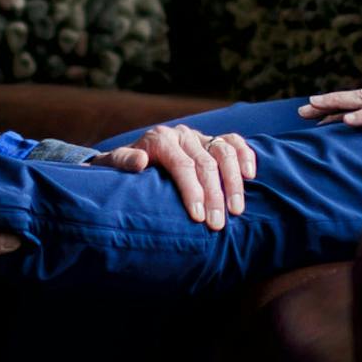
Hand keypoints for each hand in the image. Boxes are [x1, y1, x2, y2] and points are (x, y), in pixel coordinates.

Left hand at [86, 123, 255, 229]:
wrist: (128, 160)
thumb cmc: (120, 171)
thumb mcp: (111, 166)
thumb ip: (122, 162)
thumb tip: (140, 162)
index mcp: (159, 140)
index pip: (182, 165)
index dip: (192, 191)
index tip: (198, 217)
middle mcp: (181, 135)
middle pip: (205, 163)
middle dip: (214, 195)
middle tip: (218, 225)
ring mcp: (198, 137)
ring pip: (224, 152)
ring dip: (233, 182)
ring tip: (237, 210)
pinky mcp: (211, 141)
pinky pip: (233, 142)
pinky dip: (245, 155)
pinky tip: (250, 176)